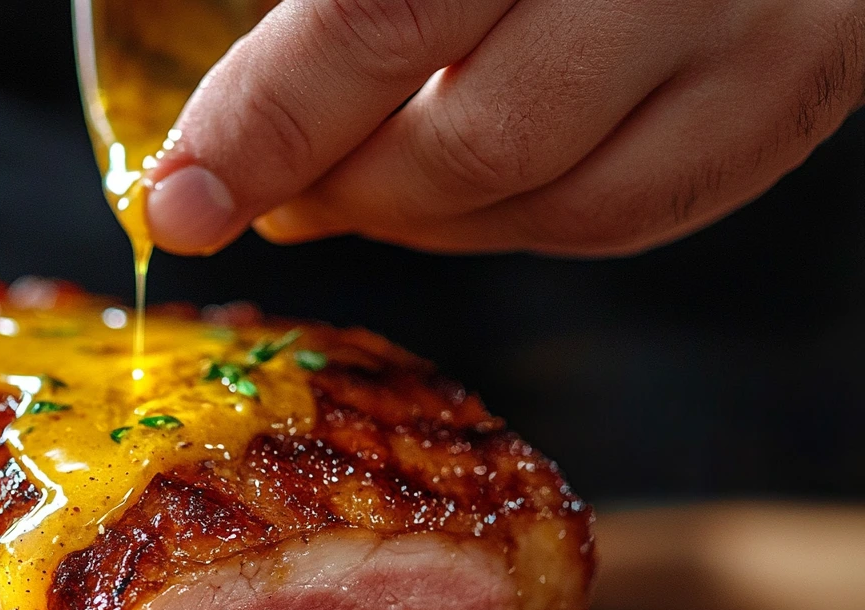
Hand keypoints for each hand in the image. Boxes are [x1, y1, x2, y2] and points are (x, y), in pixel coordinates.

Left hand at [144, 0, 864, 257]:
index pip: (376, 20)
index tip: (182, 195)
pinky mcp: (792, 91)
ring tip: (349, 190)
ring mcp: (757, 32)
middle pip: (473, 143)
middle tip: (265, 193)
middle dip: (340, 189)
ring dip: (423, 222)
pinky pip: (638, 214)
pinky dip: (521, 224)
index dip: (263, 124)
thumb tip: (221, 109)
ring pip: (559, 204)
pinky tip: (457, 195)